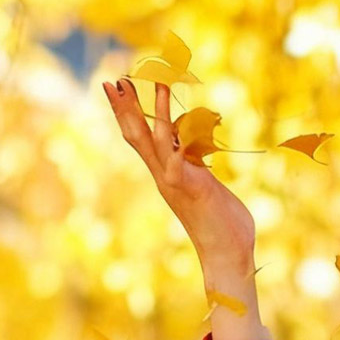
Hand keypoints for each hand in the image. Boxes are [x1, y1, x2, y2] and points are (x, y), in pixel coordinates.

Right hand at [103, 78, 256, 269]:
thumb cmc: (224, 227)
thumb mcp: (207, 188)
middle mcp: (165, 177)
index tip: (120, 87)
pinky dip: (177, 141)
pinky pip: (180, 161)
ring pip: (158, 140)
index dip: (129, 113)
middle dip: (125, 108)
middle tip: (111, 81)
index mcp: (168, 175)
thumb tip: (193, 152)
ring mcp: (176, 183)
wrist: (227, 258)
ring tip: (158, 82)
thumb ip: (197, 169)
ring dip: (157, 110)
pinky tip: (177, 121)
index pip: (141, 138)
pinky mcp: (192, 189)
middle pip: (137, 136)